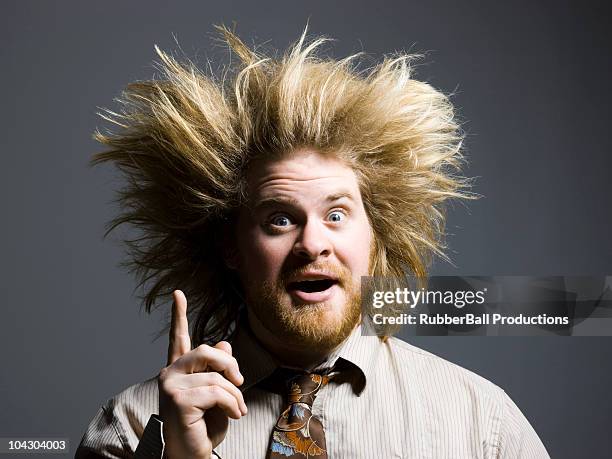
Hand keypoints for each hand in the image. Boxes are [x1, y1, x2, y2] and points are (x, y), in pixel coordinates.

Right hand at [158, 290, 247, 458]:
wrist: (192, 454)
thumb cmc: (204, 424)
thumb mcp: (216, 393)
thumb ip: (217, 369)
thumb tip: (224, 343)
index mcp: (178, 369)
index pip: (178, 338)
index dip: (178, 315)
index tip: (177, 293)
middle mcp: (169, 374)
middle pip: (206, 350)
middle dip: (230, 365)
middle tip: (240, 382)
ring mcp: (171, 386)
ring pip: (217, 375)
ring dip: (235, 395)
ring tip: (237, 409)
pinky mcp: (178, 400)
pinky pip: (217, 391)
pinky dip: (232, 404)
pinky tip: (234, 415)